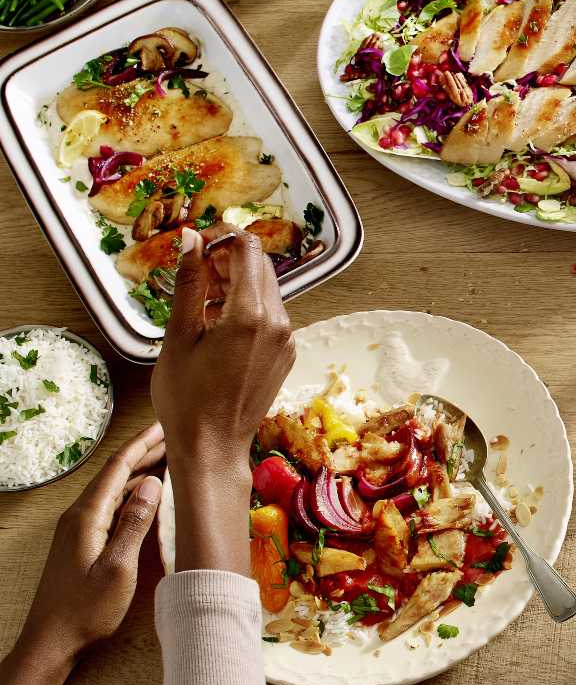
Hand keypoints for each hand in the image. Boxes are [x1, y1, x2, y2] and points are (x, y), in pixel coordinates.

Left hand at [0, 426, 165, 684]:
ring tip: (169, 460)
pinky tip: (147, 496)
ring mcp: (79, 530)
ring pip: (113, 490)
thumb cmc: (86, 610)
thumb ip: (134, 523)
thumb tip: (151, 483)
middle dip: (145, 452)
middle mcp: (79, 517)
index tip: (168, 425)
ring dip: (140, 472)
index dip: (143, 444)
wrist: (52, 642)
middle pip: (115, 474)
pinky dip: (132, 494)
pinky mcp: (82, 543)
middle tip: (176, 436)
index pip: (118, 468)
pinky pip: (110, 507)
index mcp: (87, 517)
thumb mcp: (118, 567)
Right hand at [153, 229, 293, 573]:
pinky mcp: (286, 352)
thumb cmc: (187, 399)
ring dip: (236, 283)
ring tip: (200, 299)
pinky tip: (217, 322)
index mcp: (251, 315)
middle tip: (194, 272)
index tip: (197, 242)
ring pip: (266, 290)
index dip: (222, 237)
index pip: (248, 250)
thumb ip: (189, 283)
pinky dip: (246, 306)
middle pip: (260, 267)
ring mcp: (287, 339)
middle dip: (228, 259)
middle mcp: (279, 322)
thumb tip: (191, 240)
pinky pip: (271, 314)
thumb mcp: (179, 337)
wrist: (213, 448)